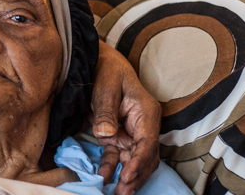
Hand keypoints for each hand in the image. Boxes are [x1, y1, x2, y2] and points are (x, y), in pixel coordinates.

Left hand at [90, 41, 161, 194]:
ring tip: (118, 192)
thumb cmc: (105, 71)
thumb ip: (105, 111)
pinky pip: (117, 155)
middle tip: (124, 192)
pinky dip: (112, 167)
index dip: (139, 162)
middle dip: (136, 176)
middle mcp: (143, 124)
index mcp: (146, 112)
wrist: (97, 63)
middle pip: (146, 156)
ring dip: (127, 176)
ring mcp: (131, 131)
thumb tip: (104, 135)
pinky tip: (104, 178)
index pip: (148, 143)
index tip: (127, 175)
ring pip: (134, 160)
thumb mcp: (104, 87)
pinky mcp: (118, 135)